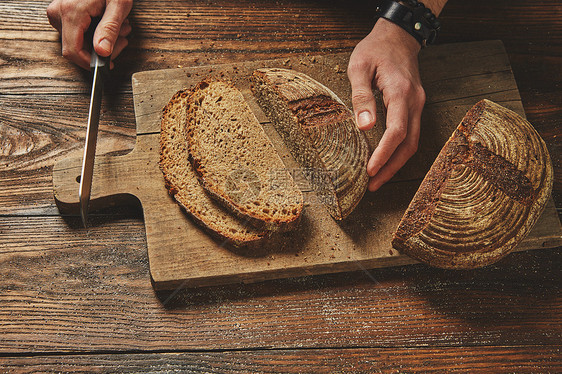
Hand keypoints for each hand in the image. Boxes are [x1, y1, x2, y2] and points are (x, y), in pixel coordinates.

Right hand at [47, 0, 132, 69]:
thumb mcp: (118, 6)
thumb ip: (110, 29)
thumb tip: (102, 52)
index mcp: (70, 12)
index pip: (73, 51)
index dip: (90, 64)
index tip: (108, 65)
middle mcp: (58, 13)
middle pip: (77, 49)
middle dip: (103, 49)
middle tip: (123, 38)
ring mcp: (57, 13)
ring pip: (78, 43)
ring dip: (102, 42)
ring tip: (119, 28)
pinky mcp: (61, 14)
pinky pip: (76, 35)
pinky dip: (95, 35)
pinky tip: (107, 25)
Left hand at [347, 19, 425, 191]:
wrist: (398, 37)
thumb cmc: (375, 50)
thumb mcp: (359, 67)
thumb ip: (361, 96)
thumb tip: (365, 127)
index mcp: (401, 92)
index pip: (396, 132)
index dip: (384, 154)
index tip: (370, 171)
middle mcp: (415, 102)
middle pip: (409, 144)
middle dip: (391, 168)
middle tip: (373, 185)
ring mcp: (419, 105)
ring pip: (413, 142)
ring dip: (396, 163)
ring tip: (378, 179)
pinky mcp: (416, 107)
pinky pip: (412, 134)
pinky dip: (400, 151)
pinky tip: (386, 161)